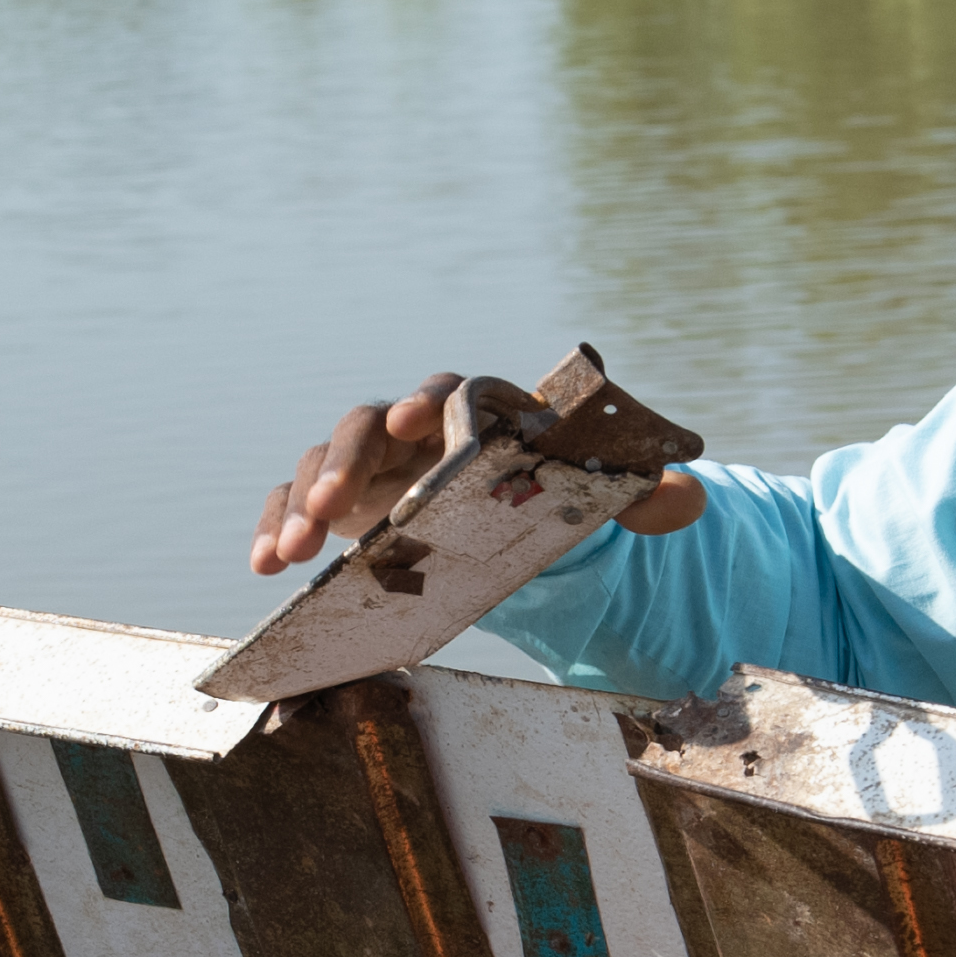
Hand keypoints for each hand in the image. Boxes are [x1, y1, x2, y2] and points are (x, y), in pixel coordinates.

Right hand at [251, 376, 703, 573]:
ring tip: (291, 555)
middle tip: (335, 508)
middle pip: (367, 423)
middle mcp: (411, 424)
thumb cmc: (543, 488)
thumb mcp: (594, 494)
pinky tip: (265, 564)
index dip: (432, 405)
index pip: (449, 392)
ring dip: (300, 503)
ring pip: (320, 462)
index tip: (417, 426)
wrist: (500, 511)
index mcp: (472, 410)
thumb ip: (641, 495)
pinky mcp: (338, 500)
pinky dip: (274, 524)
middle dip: (348, 461)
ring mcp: (368, 461)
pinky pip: (291, 501)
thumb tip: (690, 497)